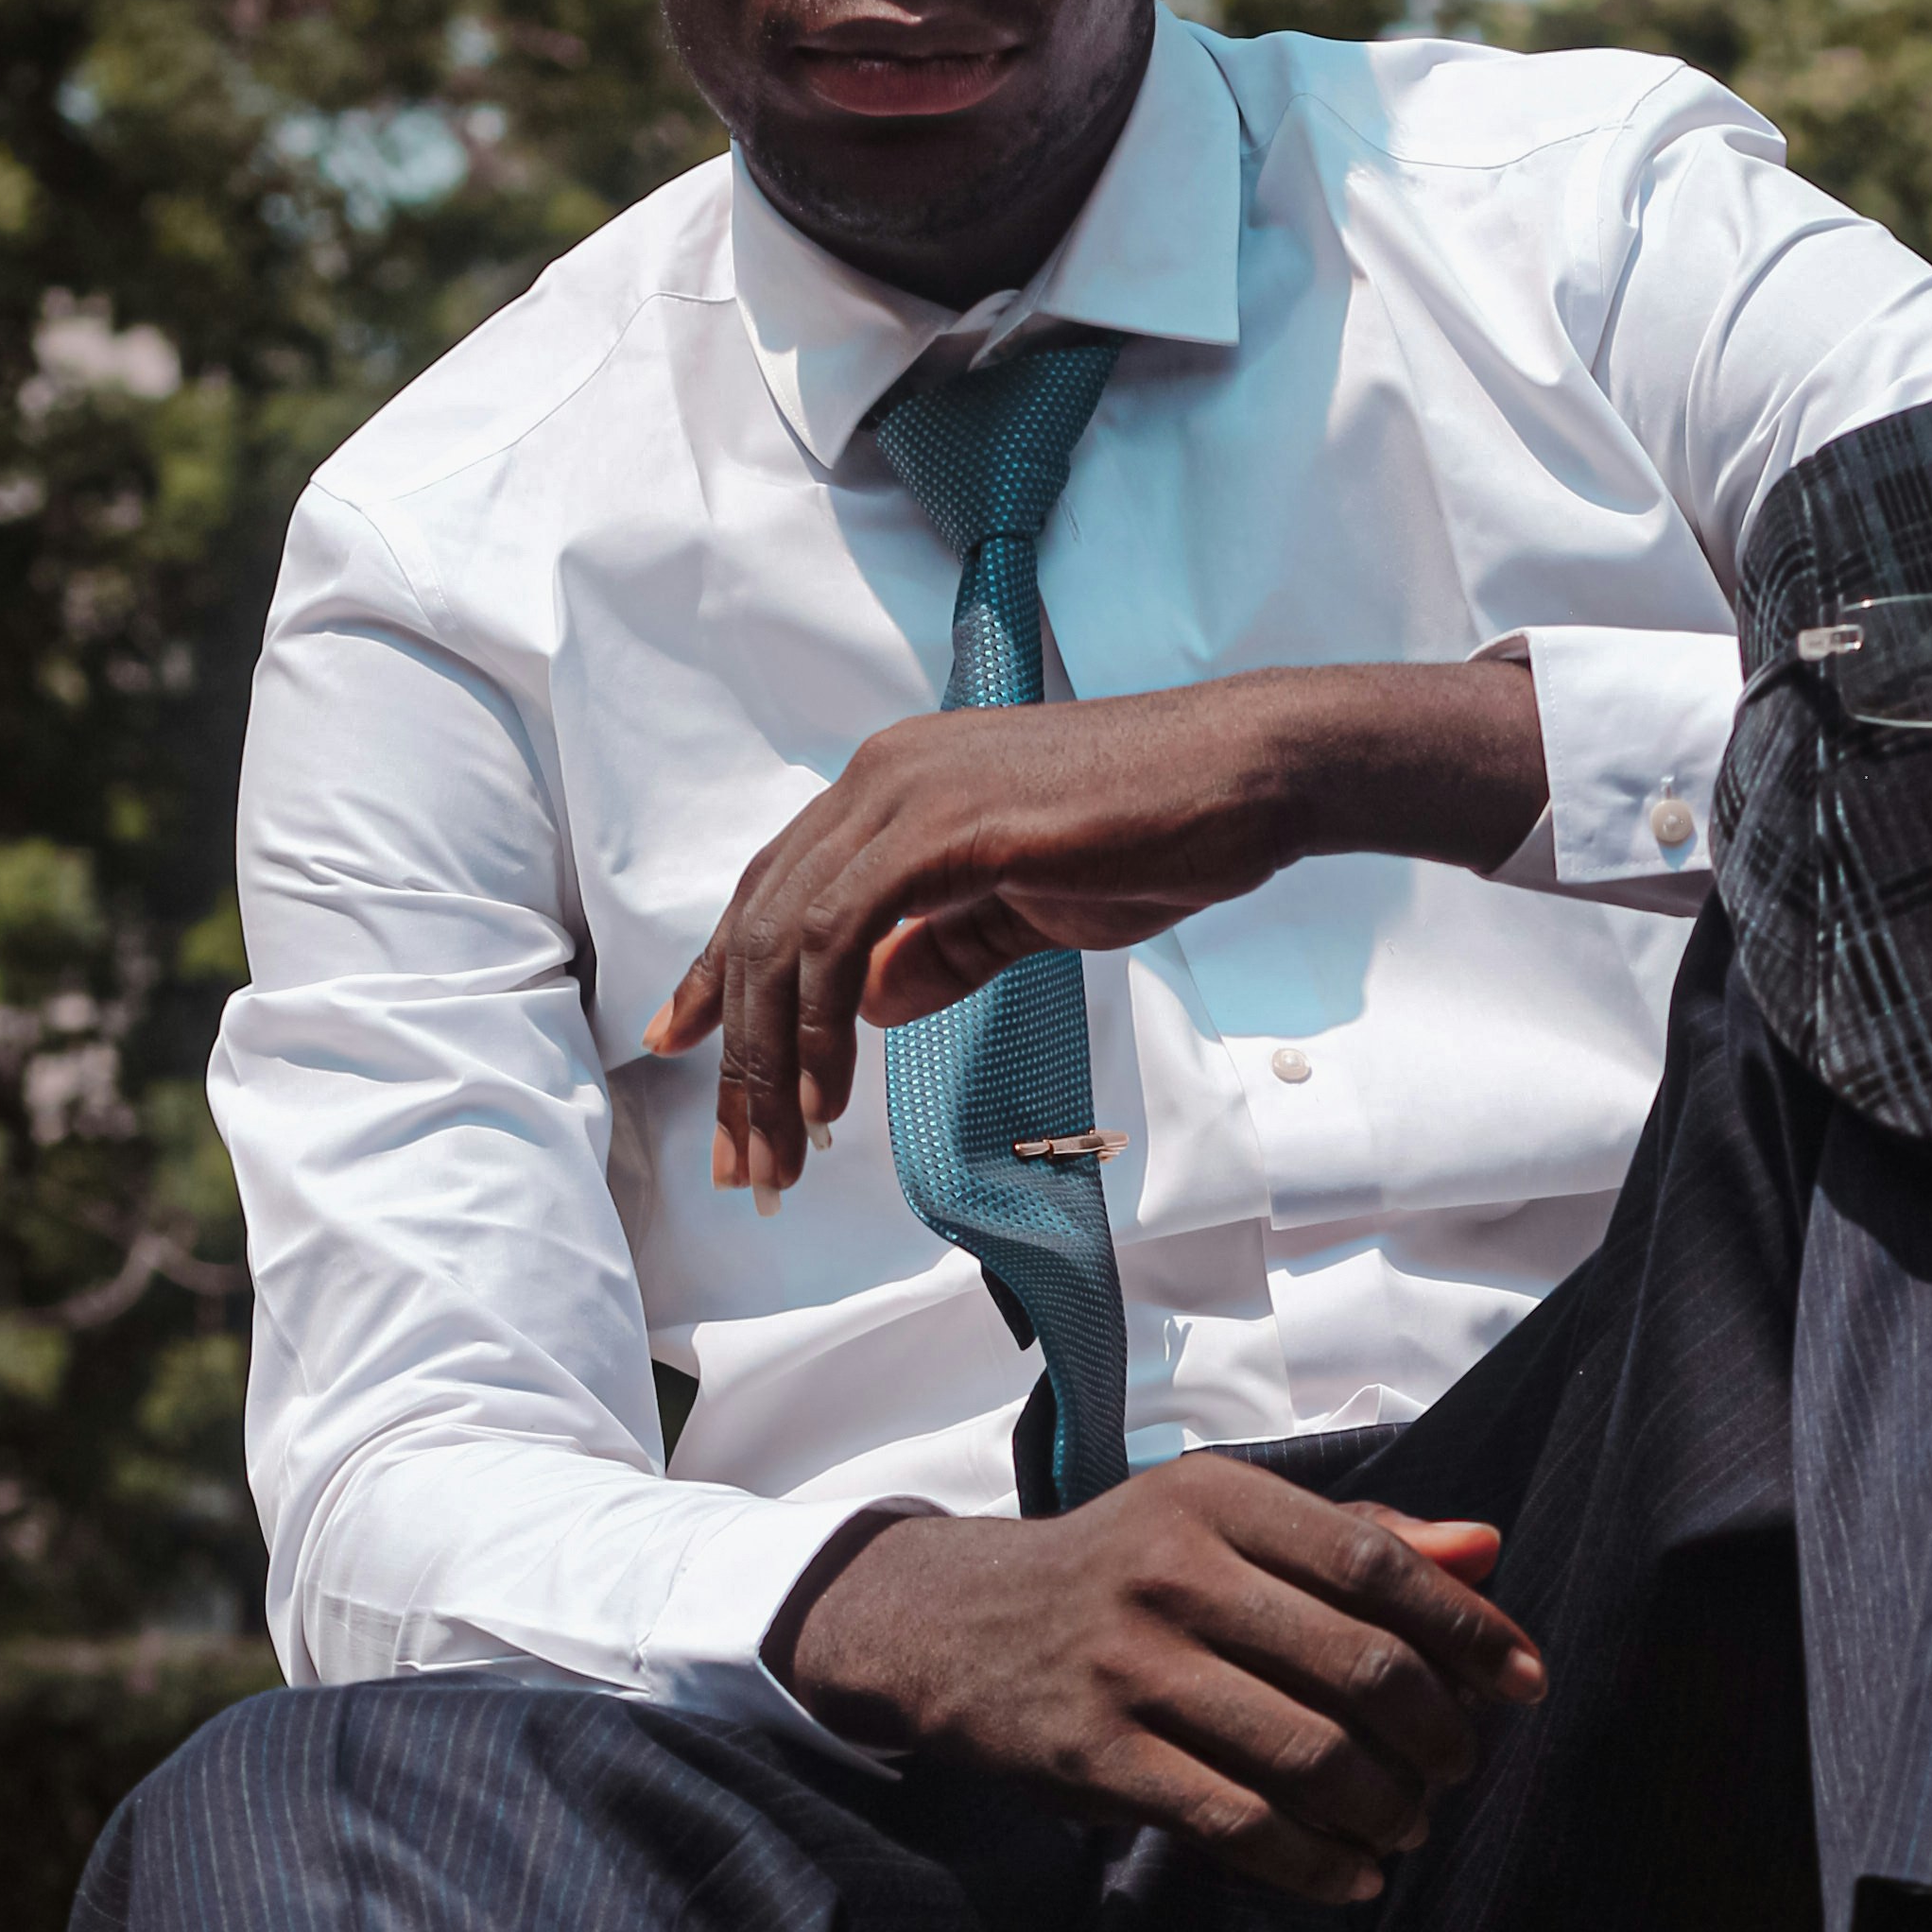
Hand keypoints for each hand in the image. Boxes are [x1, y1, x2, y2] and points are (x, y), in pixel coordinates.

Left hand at [643, 658, 1546, 1200]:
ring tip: (781, 1151)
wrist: (1246, 776)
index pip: (774, 886)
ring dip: (771, 1059)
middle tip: (740, 1154)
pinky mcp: (947, 826)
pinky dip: (824, 1024)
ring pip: (786, 934)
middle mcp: (878, 776)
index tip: (685, 1048)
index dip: (719, 975)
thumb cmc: (1156, 832)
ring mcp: (907, 792)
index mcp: (891, 785)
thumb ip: (943, 948)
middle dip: (737, 1052)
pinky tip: (832, 1094)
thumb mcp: (1028, 907)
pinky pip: (844, 935)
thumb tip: (870, 1002)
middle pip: (761, 921)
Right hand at [776, 1463, 1545, 1903]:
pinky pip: (1238, 1824)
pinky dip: (1316, 1864)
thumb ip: (1354, 1537)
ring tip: (1409, 1824)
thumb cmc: (1116, 1572)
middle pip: (1359, 1664)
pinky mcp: (1099, 1756)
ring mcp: (1132, 1668)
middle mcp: (1176, 1574)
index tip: (1524, 1681)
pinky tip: (1352, 1877)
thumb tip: (1486, 1552)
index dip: (1468, 1630)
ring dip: (1386, 1807)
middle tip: (1458, 1767)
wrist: (948, 1623)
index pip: (1377, 1562)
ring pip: (1309, 1755)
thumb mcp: (1216, 1524)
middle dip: (1438, 1734)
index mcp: (1218, 1500)